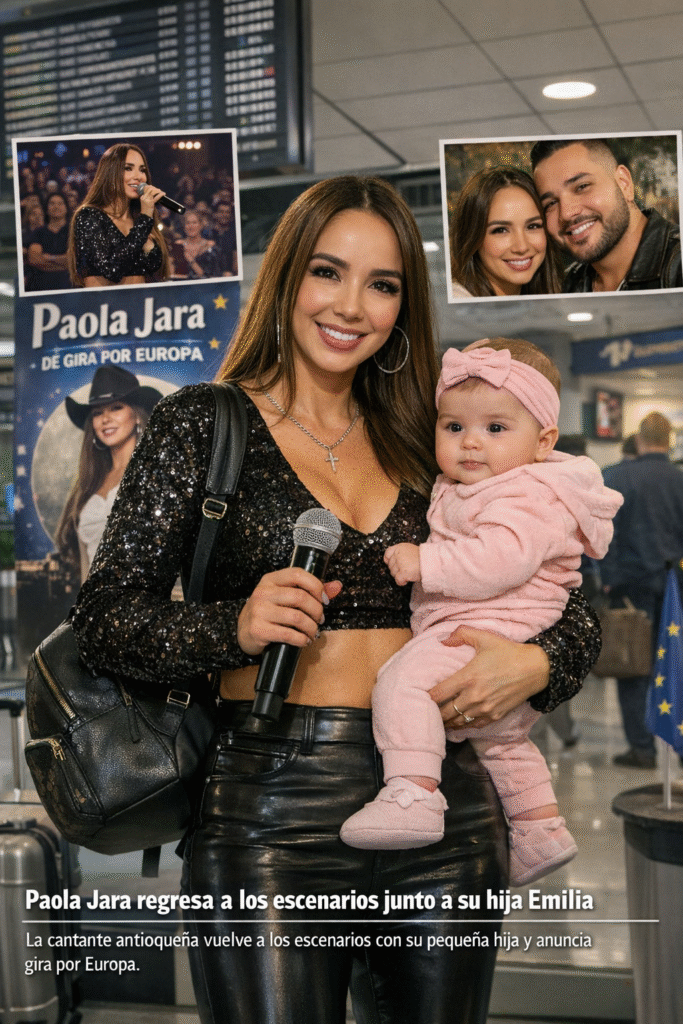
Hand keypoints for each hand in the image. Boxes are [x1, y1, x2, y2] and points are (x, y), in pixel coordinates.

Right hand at [138, 185, 165, 217]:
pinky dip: (160, 194)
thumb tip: (154, 192)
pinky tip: (163, 194)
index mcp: (142, 197)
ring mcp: (147, 200)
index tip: (155, 188)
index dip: (151, 187)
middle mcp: (144, 197)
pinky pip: (156, 197)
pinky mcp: (151, 203)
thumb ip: (148, 197)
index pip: (146, 188)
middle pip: (149, 189)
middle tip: (159, 190)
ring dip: (157, 190)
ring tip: (161, 192)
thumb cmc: (146, 210)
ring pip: (152, 192)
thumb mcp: (146, 202)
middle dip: (155, 188)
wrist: (145, 216)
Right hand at [237, 568, 341, 655]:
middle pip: (300, 597)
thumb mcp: (285, 596)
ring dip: (311, 628)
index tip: (324, 600)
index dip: (316, 586)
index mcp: (271, 580)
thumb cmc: (269, 611)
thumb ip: (311, 590)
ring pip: (296, 618)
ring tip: (313, 632)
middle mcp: (263, 593)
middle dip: (316, 611)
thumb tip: (337, 586)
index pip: (298, 575)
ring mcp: (259, 611)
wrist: (243, 630)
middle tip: (320, 619)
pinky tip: (304, 641)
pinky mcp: (258, 630)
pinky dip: (301, 640)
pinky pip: (288, 635)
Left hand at [384, 543, 420, 585]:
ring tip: (409, 573)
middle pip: (390, 566)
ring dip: (400, 576)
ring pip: (393, 574)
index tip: (393, 564)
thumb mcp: (410, 550)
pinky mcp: (403, 572)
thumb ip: (401, 553)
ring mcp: (400, 563)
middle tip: (406, 569)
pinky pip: (398, 580)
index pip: (387, 553)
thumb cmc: (423, 558)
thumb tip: (393, 561)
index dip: (389, 561)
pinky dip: (402, 582)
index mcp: (400, 547)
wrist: (433, 562)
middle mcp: (398, 554)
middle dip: (396, 570)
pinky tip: (407, 579)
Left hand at [429, 625, 549, 728]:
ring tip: (438, 719)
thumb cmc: (508, 652)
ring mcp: (485, 709)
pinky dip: (463, 726)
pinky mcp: (495, 716)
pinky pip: (473, 726)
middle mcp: (474, 696)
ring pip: (458, 722)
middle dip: (434, 712)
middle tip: (426, 710)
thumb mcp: (484, 637)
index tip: (421, 695)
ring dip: (447, 721)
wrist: (535, 668)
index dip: (427, 697)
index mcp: (468, 677)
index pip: (438, 694)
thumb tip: (443, 639)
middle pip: (445, 713)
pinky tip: (457, 723)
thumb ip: (461, 634)